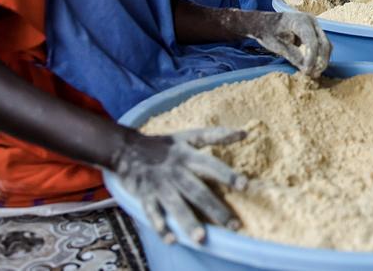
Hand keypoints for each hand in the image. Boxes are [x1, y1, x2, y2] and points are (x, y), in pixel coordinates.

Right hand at [110, 129, 246, 243]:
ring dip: (188, 222)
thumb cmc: (164, 145)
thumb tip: (245, 133)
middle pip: (197, 192)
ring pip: (176, 205)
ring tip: (201, 238)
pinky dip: (160, 226)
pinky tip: (171, 239)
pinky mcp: (145, 195)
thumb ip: (216, 136)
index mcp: (187, 156)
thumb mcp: (189, 136)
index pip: (211, 166)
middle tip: (233, 225)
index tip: (245, 186)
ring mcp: (160, 185)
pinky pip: (152, 212)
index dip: (227, 175)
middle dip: (215, 209)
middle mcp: (175, 171)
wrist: (127, 148)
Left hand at [243, 12, 331, 76]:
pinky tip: (313, 67)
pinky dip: (319, 56)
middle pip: (324, 43)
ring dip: (322, 60)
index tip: (307, 72)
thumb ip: (293, 56)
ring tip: (313, 73)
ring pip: (325, 45)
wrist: (264, 24)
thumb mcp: (278, 45)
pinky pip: (322, 45)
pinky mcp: (314, 32)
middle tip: (314, 74)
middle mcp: (311, 21)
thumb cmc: (268, 32)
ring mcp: (314, 26)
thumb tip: (306, 69)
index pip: (312, 42)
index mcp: (301, 21)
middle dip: (321, 61)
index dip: (312, 58)